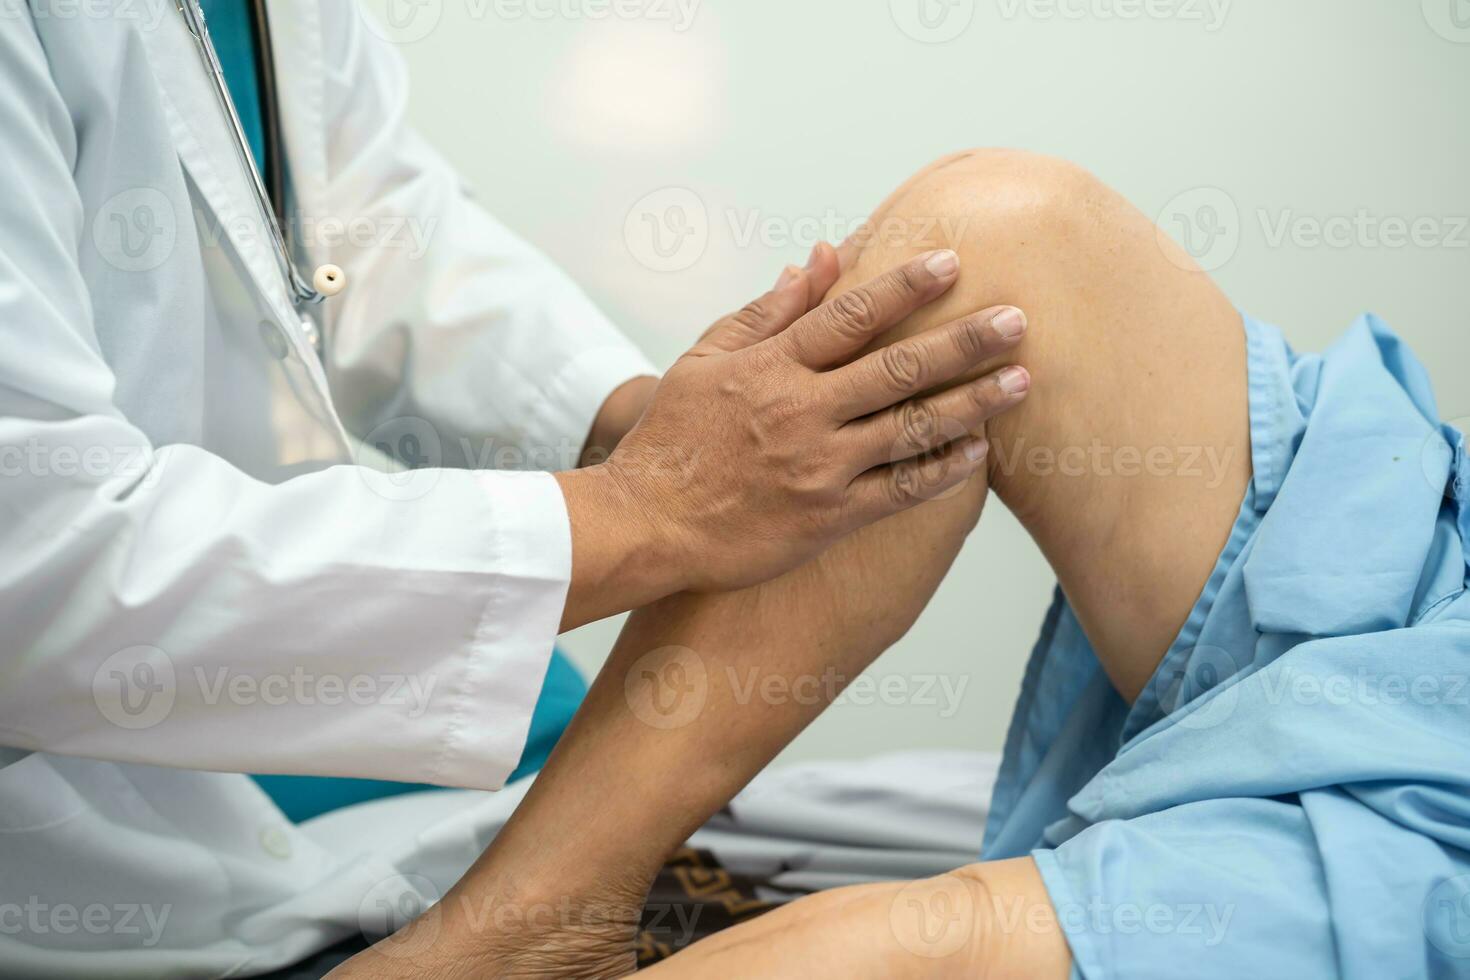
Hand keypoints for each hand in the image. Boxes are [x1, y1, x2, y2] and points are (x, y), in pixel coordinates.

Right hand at [606, 248, 1026, 591]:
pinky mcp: (827, 517)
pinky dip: (941, 470)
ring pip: (909, 428)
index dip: (904, 286)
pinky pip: (898, 490)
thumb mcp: (706, 360)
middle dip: (963, 341)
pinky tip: (978, 452)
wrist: (644, 524)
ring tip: (1021, 382)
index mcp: (770, 367)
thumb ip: (767, 311)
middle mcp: (801, 413)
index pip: (848, 315)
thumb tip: (817, 260)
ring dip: (971, 404)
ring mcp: (818, 467)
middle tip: (1019, 319)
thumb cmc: (672, 438)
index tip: (953, 261)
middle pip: (896, 368)